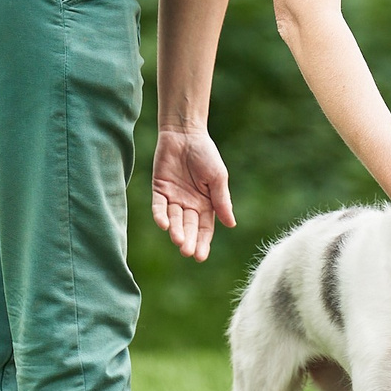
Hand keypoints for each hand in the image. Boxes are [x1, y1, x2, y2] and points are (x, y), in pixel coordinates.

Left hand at [150, 126, 236, 259]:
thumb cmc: (206, 154)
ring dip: (175, 230)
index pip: (204, 228)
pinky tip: (164, 225)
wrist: (185, 133)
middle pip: (188, 227)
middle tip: (187, 252)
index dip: (202, 242)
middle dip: (188, 240)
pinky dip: (160, 215)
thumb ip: (222, 200)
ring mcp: (173, 198)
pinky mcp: (159, 189)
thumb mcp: (218, 178)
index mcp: (206, 203)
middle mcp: (189, 204)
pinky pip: (159, 206)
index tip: (200, 256)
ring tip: (178, 241)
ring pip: (174, 219)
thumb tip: (231, 224)